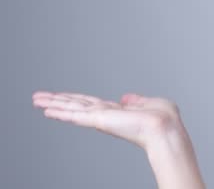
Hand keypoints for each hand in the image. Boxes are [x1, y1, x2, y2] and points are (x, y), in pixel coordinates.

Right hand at [32, 91, 184, 150]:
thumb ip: (137, 100)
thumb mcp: (151, 103)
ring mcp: (102, 118)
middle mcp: (107, 115)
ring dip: (54, 104)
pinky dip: (60, 112)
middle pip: (77, 105)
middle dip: (58, 101)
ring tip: (36, 100)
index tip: (63, 97)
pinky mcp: (99, 120)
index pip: (92, 104)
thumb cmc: (164, 119)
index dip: (76, 100)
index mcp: (119, 111)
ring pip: (72, 108)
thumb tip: (126, 98)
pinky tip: (47, 110)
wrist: (165, 128)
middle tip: (39, 98)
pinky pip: (76, 114)